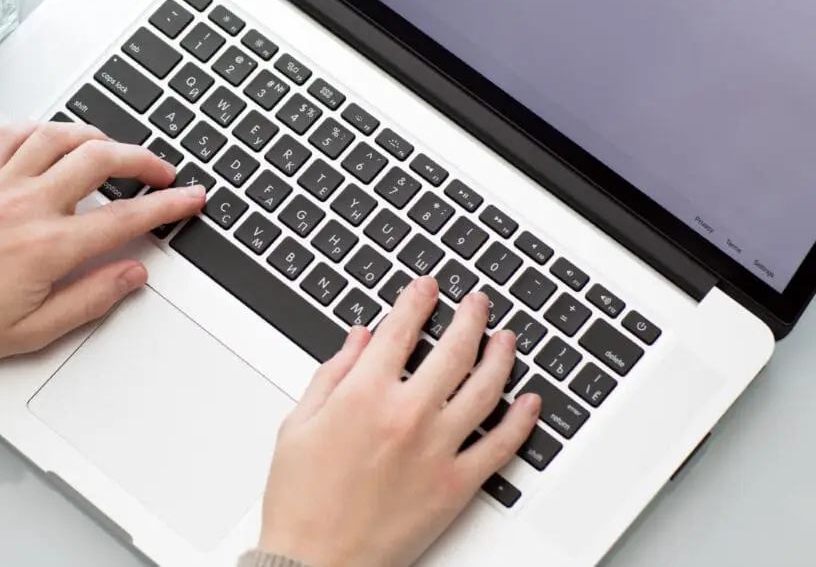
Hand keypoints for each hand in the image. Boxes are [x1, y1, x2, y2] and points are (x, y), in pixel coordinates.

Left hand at [0, 122, 205, 367]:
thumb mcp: (31, 333)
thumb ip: (90, 299)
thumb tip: (132, 275)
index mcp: (47, 247)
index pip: (125, 217)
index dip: (167, 205)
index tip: (191, 197)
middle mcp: (26, 205)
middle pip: (101, 160)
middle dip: (144, 160)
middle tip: (162, 173)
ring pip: (61, 136)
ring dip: (97, 138)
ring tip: (115, 153)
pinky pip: (15, 133)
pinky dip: (43, 129)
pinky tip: (54, 140)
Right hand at [258, 278, 541, 566]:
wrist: (316, 561)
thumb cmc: (301, 499)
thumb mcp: (298, 423)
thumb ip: (332, 374)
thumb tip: (359, 340)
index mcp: (363, 394)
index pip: (401, 329)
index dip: (418, 300)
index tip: (427, 287)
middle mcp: (407, 415)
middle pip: (454, 350)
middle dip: (469, 316)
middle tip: (476, 303)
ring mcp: (437, 449)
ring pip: (486, 388)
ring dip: (501, 355)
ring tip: (506, 338)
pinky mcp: (456, 485)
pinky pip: (501, 445)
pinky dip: (521, 419)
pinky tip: (528, 401)